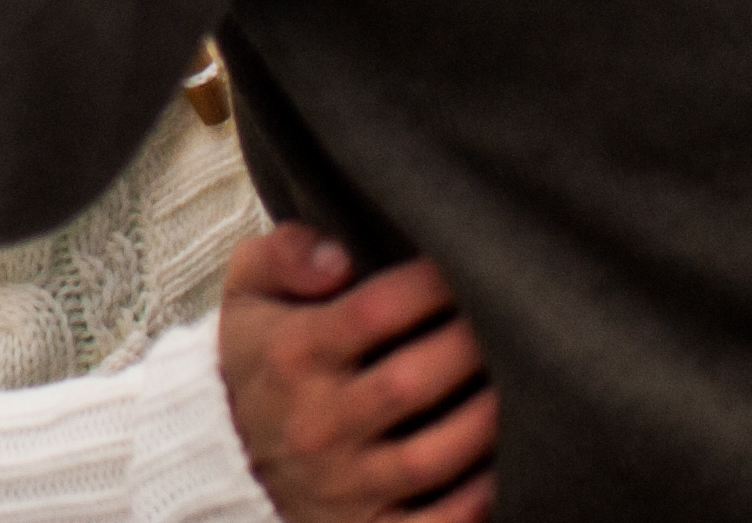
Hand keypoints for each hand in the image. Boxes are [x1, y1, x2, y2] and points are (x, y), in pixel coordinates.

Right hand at [216, 225, 495, 522]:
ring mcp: (342, 484)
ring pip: (428, 458)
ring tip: (521, 385)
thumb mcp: (250, 287)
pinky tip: (503, 466)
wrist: (229, 447)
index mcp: (289, 354)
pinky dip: (474, 503)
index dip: (428, 287)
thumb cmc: (264, 351)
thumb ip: (284, 253)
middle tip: (511, 321)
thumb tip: (339, 257)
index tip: (463, 266)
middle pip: (408, 384)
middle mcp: (314, 422)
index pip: (372, 312)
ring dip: (484, 421)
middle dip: (469, 348)